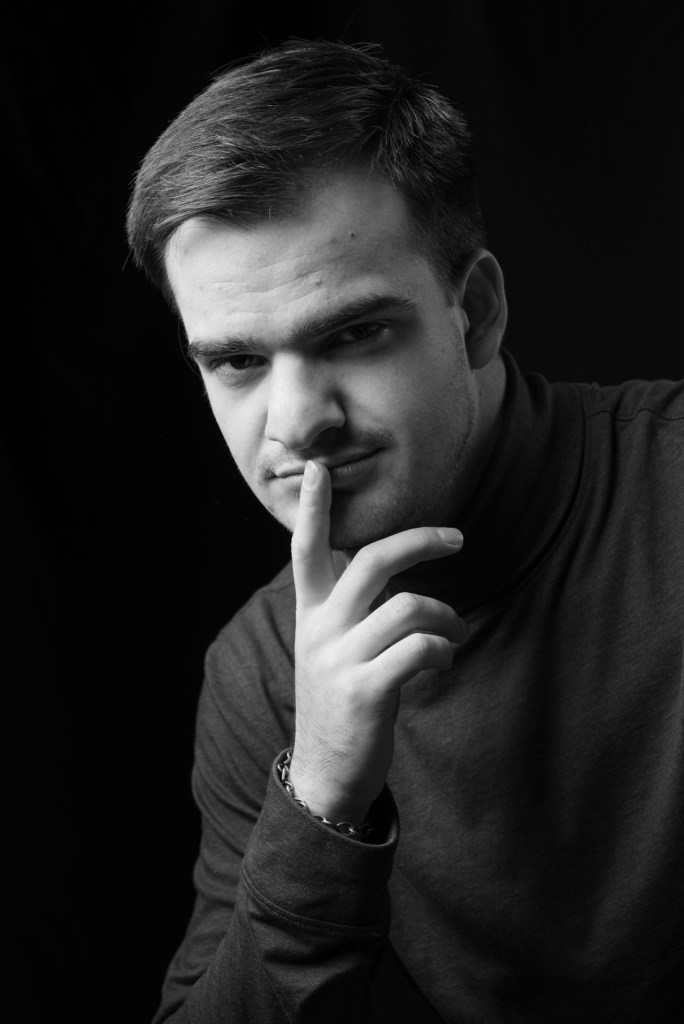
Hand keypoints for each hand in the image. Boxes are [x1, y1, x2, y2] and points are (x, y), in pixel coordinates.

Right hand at [288, 459, 468, 824]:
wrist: (325, 771)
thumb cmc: (339, 699)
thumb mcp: (330, 648)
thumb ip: (347, 608)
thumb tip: (384, 567)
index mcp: (311, 613)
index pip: (305, 550)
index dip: (313, 509)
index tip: (318, 468)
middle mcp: (321, 630)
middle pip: (371, 561)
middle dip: (419, 541)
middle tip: (456, 538)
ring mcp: (341, 660)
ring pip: (408, 607)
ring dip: (446, 617)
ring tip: (454, 633)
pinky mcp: (367, 691)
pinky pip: (420, 648)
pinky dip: (442, 649)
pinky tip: (443, 660)